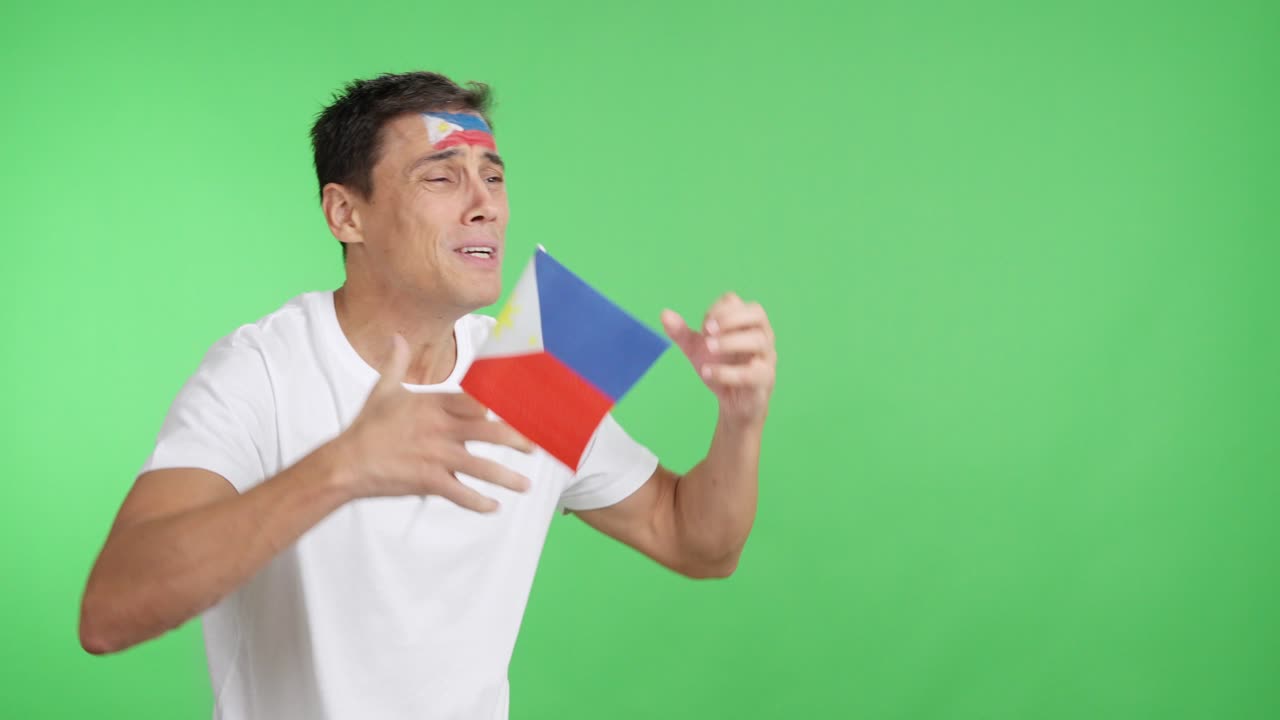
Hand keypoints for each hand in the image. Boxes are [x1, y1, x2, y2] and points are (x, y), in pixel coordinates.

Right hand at [334, 334, 534, 511]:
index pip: (476, 401)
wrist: (346, 463)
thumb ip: (396, 364)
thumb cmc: (366, 427)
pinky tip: (494, 507)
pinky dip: (478, 502)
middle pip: (488, 432)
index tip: (521, 408)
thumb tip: (397, 337)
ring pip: (480, 467)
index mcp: (433, 404)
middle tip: (534, 446)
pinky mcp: (428, 480)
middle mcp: (440, 429)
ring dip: (506, 477)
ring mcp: (436, 456)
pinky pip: (460, 493)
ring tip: (526, 485)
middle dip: (516, 439)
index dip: (501, 405)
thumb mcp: (382, 391)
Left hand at [661, 293, 775, 425]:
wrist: (733, 403)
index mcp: (745, 322)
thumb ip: (681, 333)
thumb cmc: (721, 367)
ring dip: (730, 341)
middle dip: (729, 318)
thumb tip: (664, 314)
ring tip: (708, 348)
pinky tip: (707, 373)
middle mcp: (761, 334)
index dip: (716, 309)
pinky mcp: (765, 379)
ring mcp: (766, 356)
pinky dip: (728, 372)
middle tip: (706, 331)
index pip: (735, 301)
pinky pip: (754, 372)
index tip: (703, 326)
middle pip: (756, 313)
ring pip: (758, 340)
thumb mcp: (697, 349)